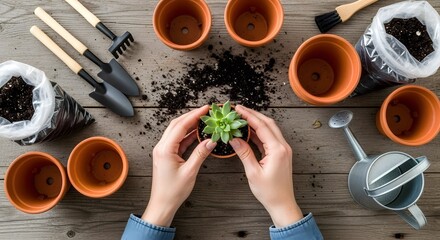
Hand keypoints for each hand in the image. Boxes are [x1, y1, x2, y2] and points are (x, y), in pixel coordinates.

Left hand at [142, 106, 216, 226]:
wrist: (162, 204)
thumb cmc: (173, 191)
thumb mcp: (190, 171)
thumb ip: (200, 154)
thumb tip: (211, 140)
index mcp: (165, 149)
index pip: (181, 126)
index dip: (194, 115)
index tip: (205, 109)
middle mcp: (161, 147)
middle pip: (176, 124)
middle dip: (191, 116)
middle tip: (205, 111)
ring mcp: (163, 150)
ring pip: (176, 131)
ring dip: (189, 124)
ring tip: (203, 119)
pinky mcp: (166, 155)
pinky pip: (177, 140)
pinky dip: (187, 135)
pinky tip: (197, 133)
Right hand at [229, 105, 302, 227]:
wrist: (282, 203)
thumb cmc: (269, 192)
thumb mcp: (253, 172)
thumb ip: (244, 153)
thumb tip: (234, 139)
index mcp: (277, 150)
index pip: (262, 126)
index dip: (249, 116)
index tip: (238, 109)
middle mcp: (283, 147)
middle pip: (268, 123)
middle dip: (253, 114)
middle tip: (239, 109)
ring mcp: (283, 149)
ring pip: (270, 129)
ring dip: (256, 122)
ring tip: (242, 118)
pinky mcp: (280, 154)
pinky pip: (269, 138)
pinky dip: (259, 132)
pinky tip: (249, 131)